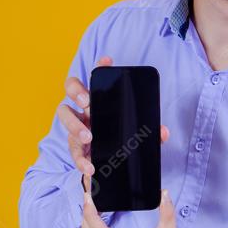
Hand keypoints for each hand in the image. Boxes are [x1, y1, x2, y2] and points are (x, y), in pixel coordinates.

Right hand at [57, 56, 169, 192]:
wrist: (112, 165)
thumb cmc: (122, 140)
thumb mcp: (138, 135)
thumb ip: (150, 133)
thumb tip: (163, 132)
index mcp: (101, 99)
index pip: (97, 77)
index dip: (100, 66)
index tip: (107, 61)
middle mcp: (85, 108)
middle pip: (72, 86)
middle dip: (77, 90)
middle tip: (88, 101)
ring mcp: (77, 124)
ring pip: (64, 113)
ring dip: (74, 124)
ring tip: (88, 137)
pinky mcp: (75, 146)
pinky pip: (72, 149)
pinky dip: (80, 160)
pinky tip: (89, 167)